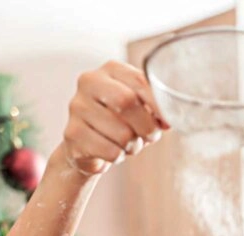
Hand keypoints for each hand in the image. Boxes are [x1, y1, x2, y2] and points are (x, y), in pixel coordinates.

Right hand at [62, 60, 168, 175]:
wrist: (87, 145)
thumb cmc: (121, 122)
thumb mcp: (141, 108)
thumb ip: (156, 106)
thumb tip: (170, 118)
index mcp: (110, 70)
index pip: (139, 81)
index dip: (158, 105)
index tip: (167, 122)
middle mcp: (89, 82)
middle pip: (127, 102)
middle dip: (146, 127)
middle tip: (149, 136)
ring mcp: (77, 106)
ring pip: (121, 133)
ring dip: (134, 146)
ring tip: (128, 144)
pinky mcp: (72, 133)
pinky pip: (110, 151)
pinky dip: (119, 157)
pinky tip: (112, 151)